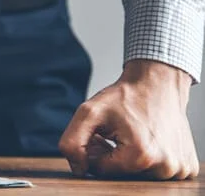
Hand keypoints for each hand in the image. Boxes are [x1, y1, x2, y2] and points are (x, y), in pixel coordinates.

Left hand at [59, 59, 198, 179]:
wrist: (157, 83)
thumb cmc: (124, 96)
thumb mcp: (88, 112)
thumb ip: (72, 142)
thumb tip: (78, 169)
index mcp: (140, 155)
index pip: (100, 169)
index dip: (95, 149)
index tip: (103, 132)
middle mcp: (164, 167)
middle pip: (120, 174)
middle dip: (111, 155)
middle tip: (116, 132)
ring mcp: (179, 169)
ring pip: (137, 175)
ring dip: (129, 158)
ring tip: (132, 134)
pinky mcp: (187, 167)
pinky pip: (157, 172)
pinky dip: (149, 159)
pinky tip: (148, 138)